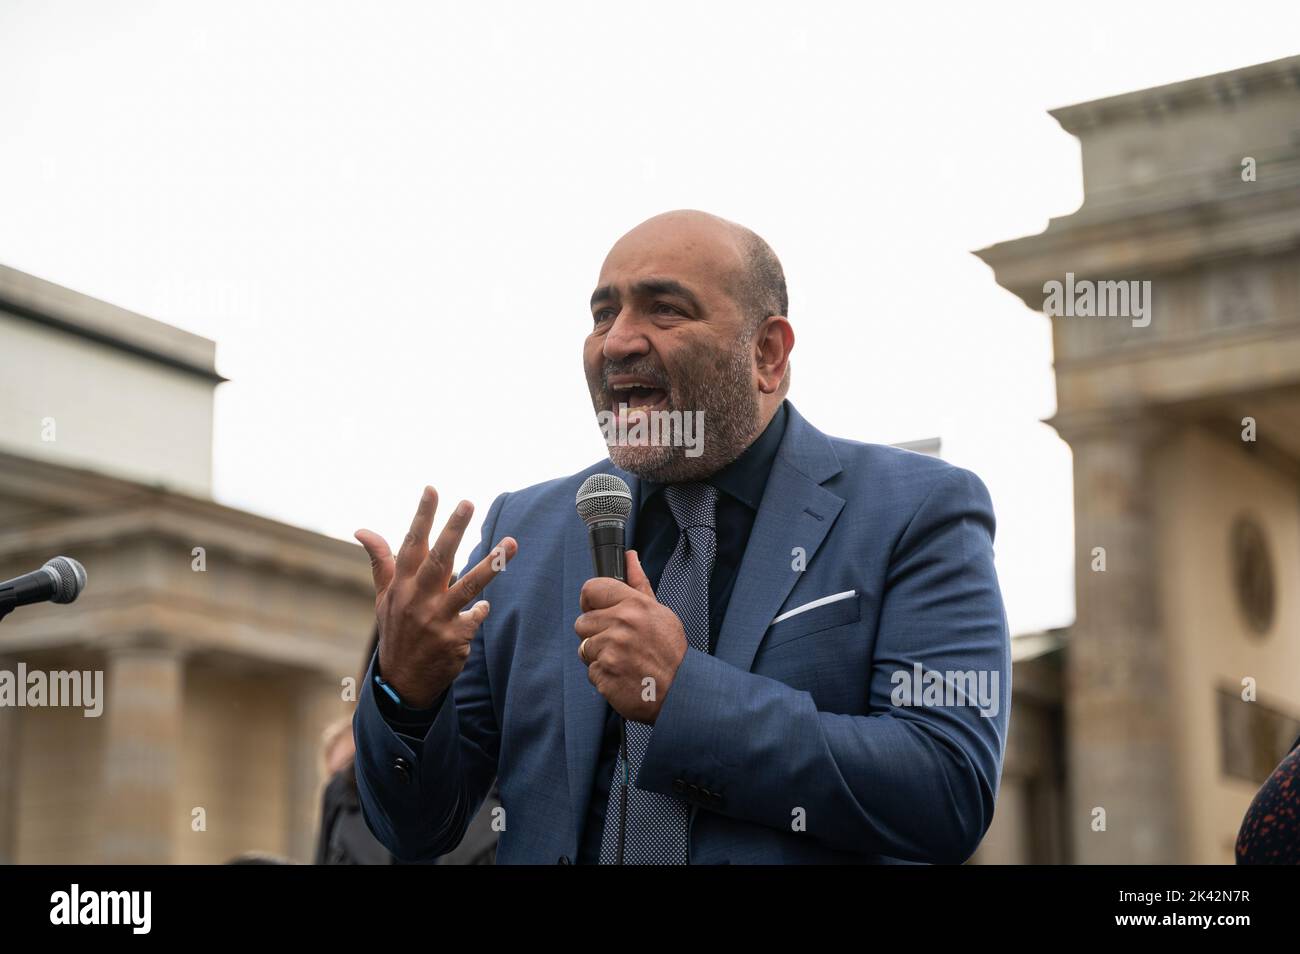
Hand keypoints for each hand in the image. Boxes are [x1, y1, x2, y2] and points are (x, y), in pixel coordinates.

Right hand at [355, 486, 516, 708]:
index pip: (411, 544)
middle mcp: (417, 600)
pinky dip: (480, 609)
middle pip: (438, 559)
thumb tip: (361, 529)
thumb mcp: (383, 598)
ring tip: (511, 543)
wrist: (402, 683)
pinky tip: (483, 606)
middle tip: (467, 503)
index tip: (432, 489)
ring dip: (490, 565)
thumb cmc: (397, 630)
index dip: (422, 516)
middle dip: (453, 530)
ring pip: (467, 586)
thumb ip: (381, 562)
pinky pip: (475, 616)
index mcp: (400, 586)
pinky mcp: (454, 638)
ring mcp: (436, 620)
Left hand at [574, 550, 686, 723]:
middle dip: (596, 633)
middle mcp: (620, 625)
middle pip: (582, 622)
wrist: (680, 692)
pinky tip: (622, 675)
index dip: (591, 601)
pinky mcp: (603, 675)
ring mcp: (610, 651)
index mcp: (634, 606)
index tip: (597, 610)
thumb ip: (639, 585)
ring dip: (598, 656)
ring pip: (584, 648)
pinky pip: (590, 671)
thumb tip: (630, 558)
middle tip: (619, 643)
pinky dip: (603, 676)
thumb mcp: (660, 613)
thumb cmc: (670, 652)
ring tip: (623, 660)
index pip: (591, 589)